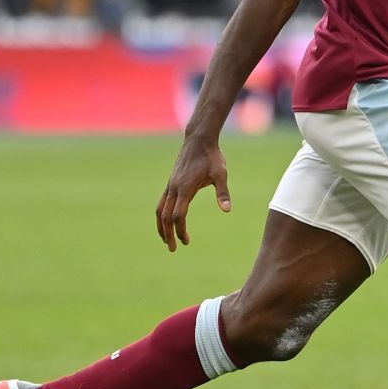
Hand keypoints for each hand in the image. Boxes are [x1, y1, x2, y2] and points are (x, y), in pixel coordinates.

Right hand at [155, 134, 230, 251]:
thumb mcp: (221, 174)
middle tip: (172, 249)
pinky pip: (162, 202)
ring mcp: (170, 185)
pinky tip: (167, 222)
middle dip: (167, 234)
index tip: (186, 241)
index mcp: (185, 188)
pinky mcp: (171, 182)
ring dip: (161, 226)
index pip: (178, 216)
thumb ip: (223, 192)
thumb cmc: (212, 157)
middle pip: (165, 216)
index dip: (180, 230)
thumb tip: (227, 210)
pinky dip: (162, 215)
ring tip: (165, 239)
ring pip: (160, 210)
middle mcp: (174, 188)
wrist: (199, 140)